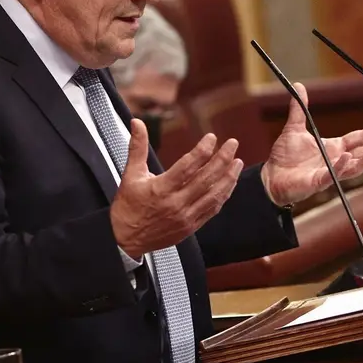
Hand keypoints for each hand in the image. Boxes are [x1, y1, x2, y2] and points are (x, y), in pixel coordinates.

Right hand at [111, 120, 242, 259]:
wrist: (125, 239)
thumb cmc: (128, 206)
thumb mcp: (130, 174)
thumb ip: (137, 147)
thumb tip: (136, 123)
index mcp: (161, 189)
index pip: (188, 166)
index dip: (202, 150)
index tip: (212, 138)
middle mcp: (175, 203)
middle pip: (205, 179)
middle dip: (222, 159)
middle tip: (232, 144)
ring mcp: (185, 217)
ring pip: (214, 195)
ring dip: (228, 177)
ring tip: (237, 162)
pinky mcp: (190, 227)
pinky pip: (212, 210)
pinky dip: (223, 195)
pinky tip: (229, 183)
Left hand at [261, 82, 362, 205]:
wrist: (271, 176)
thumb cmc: (284, 156)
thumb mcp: (294, 128)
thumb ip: (299, 108)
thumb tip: (298, 86)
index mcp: (333, 147)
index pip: (358, 139)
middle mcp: (335, 160)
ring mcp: (329, 172)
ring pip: (354, 166)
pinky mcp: (319, 182)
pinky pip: (333, 175)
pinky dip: (340, 166)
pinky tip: (347, 157)